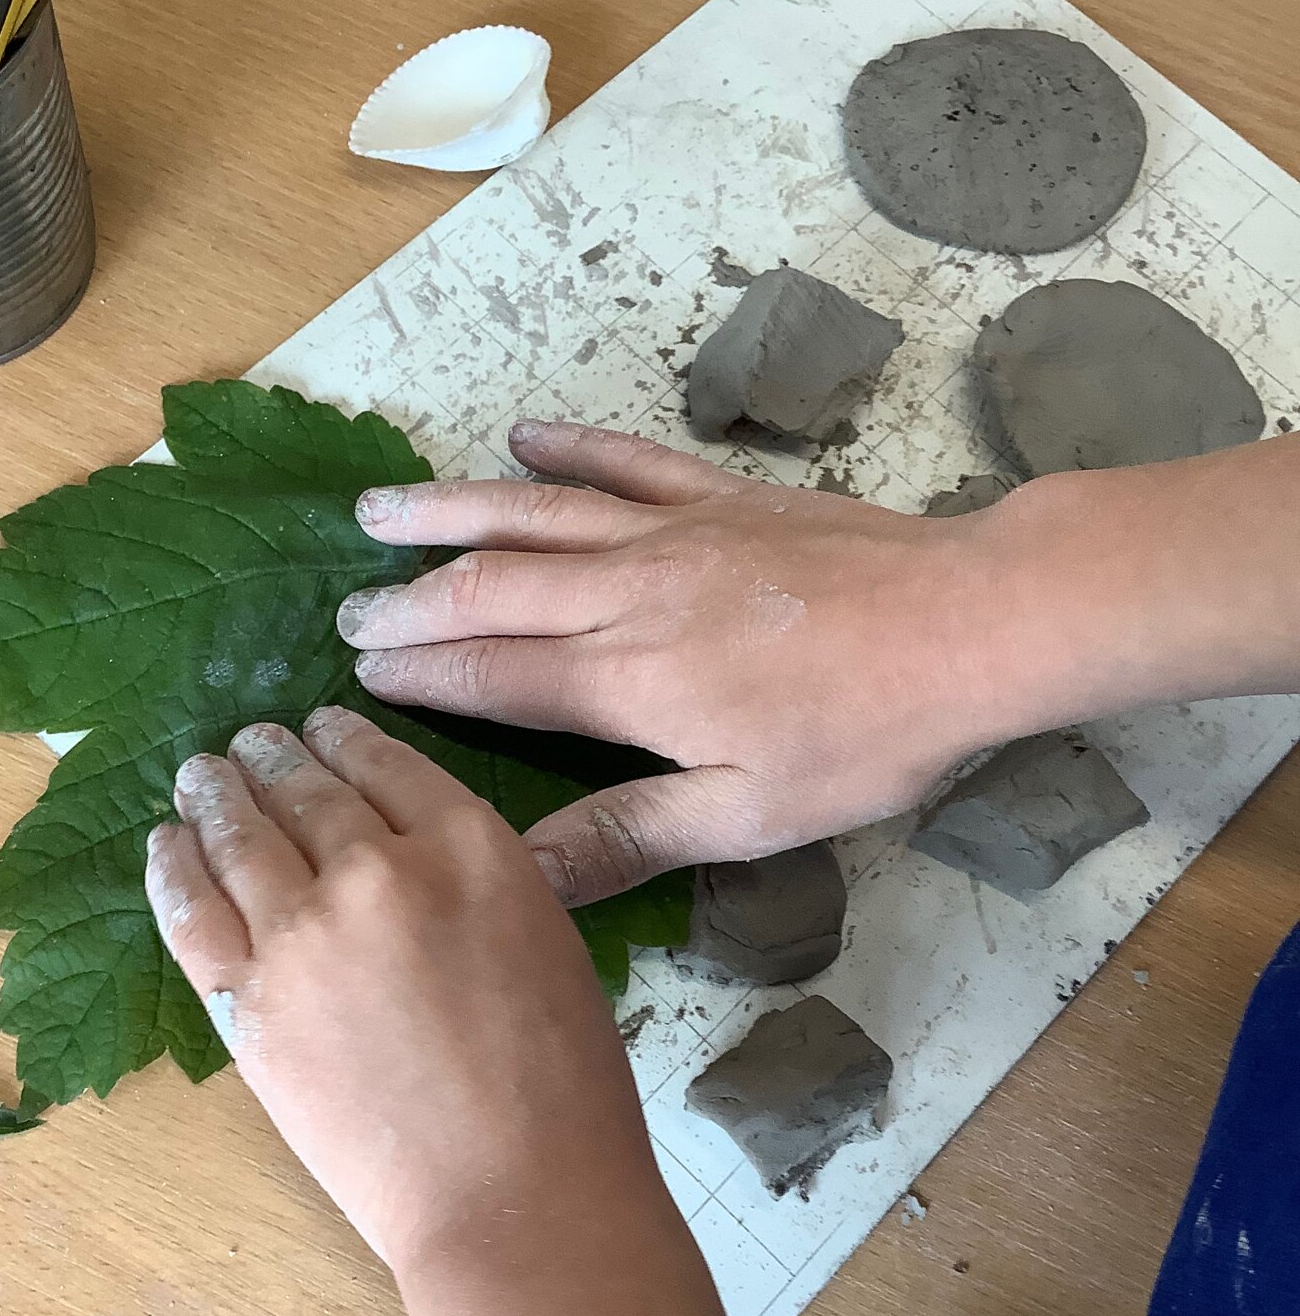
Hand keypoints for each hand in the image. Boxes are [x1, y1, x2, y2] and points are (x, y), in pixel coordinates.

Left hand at [143, 707, 661, 1270]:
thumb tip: (405, 857)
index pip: (385, 762)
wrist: (514, 1195)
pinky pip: (191, 910)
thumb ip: (471, 882)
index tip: (318, 727)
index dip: (341, 738)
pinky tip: (164, 844)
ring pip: (241, 836)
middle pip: (306, 791)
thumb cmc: (562, 1085)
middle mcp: (380, 866)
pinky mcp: (249, 999)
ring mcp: (305, 930)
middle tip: (247, 744)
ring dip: (214, 795)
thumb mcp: (543, 937)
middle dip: (271, 759)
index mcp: (471, 845)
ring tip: (200, 775)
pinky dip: (171, 868)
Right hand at [340, 420, 1013, 905]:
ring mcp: (674, 532)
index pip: (493, 674)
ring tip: (378, 510)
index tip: (356, 674)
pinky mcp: (723, 497)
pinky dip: (569, 448)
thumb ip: (628, 835)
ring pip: (536, 512)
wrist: (972, 623)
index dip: (421, 675)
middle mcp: (630, 592)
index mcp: (628, 679)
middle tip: (342, 612)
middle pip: (493, 586)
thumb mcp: (751, 813)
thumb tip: (519, 878)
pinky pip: (626, 461)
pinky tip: (524, 437)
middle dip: (411, 599)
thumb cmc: (866, 735)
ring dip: (452, 510)